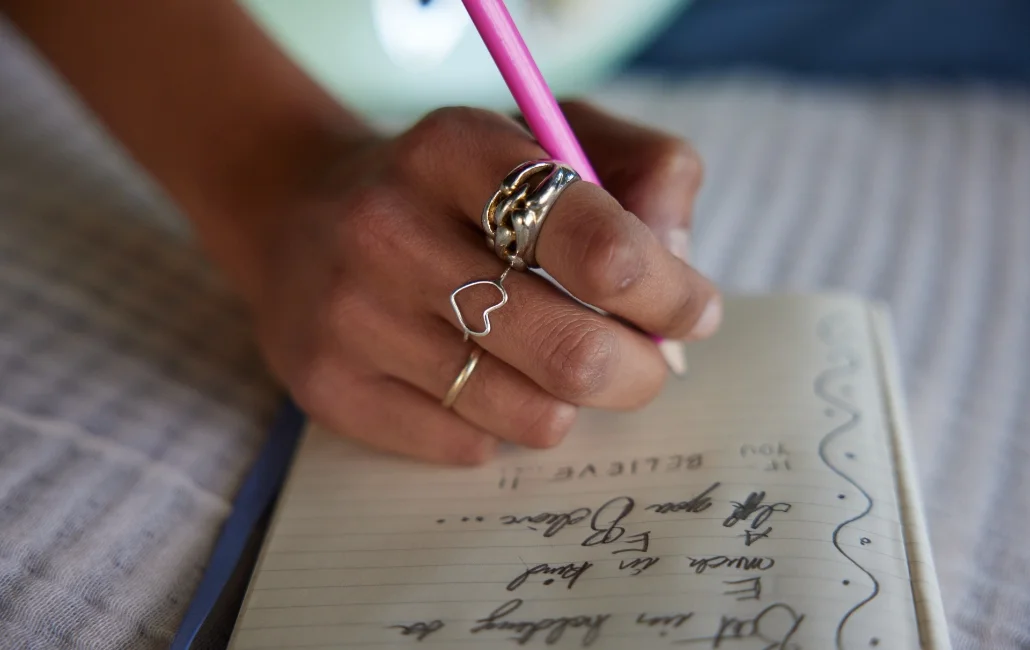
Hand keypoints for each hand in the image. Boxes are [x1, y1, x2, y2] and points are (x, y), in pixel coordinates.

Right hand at [247, 102, 720, 464]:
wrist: (299, 215)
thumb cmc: (455, 184)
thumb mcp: (550, 136)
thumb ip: (647, 174)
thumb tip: (681, 270)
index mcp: (454, 149)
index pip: (600, 247)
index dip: (668, 293)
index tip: (690, 309)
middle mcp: (389, 229)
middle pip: (573, 352)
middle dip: (640, 370)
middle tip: (647, 362)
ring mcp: (350, 317)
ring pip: (530, 416)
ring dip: (570, 401)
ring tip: (555, 363)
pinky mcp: (329, 388)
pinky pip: (469, 447)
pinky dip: (501, 424)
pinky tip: (478, 377)